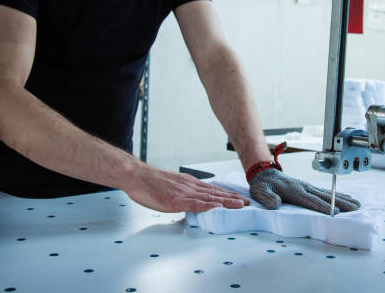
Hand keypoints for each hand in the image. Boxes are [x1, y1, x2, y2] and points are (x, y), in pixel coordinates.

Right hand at [125, 165, 249, 212]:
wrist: (136, 176)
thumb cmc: (150, 182)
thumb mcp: (172, 185)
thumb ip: (184, 193)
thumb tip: (192, 200)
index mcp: (189, 183)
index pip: (213, 190)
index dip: (227, 195)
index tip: (240, 198)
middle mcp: (189, 186)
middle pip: (215, 193)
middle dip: (232, 198)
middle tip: (247, 202)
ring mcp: (183, 193)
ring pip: (209, 198)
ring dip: (226, 202)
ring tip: (240, 205)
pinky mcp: (175, 200)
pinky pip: (194, 203)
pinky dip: (207, 205)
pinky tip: (217, 207)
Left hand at [249, 169, 360, 214]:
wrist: (263, 173)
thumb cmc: (262, 185)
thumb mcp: (260, 192)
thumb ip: (267, 198)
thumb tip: (276, 204)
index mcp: (294, 191)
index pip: (310, 200)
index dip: (323, 206)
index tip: (336, 212)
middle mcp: (304, 188)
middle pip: (325, 196)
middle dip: (341, 202)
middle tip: (356, 208)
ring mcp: (308, 187)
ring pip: (328, 194)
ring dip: (343, 199)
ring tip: (357, 205)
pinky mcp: (309, 188)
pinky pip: (325, 192)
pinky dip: (337, 195)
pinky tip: (347, 198)